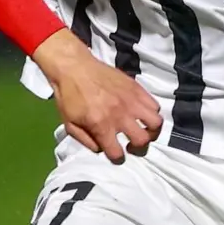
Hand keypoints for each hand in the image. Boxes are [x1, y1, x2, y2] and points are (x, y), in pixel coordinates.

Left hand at [31, 30, 161, 162]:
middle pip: (142, 141)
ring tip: (141, 129)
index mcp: (101, 125)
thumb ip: (86, 141)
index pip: (117, 154)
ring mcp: (130, 101)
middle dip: (138, 148)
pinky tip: (140, 112)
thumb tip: (101, 149)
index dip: (116, 157)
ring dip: (150, 131)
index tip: (115, 153)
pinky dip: (151, 112)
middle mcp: (119, 115)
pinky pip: (155, 105)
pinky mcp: (136, 88)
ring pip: (155, 123)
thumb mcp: (69, 123)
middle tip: (131, 144)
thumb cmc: (68, 95)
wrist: (73, 67)